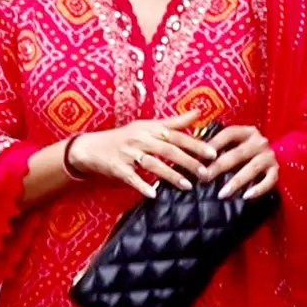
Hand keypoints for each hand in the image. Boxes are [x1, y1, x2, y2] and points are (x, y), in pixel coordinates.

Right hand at [69, 110, 216, 197]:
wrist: (92, 147)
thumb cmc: (125, 137)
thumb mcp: (148, 126)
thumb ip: (175, 122)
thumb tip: (199, 112)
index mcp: (149, 128)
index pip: (176, 135)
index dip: (195, 144)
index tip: (213, 153)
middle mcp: (140, 138)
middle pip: (167, 149)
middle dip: (188, 161)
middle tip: (205, 173)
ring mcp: (128, 153)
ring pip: (152, 164)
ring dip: (170, 175)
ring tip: (187, 186)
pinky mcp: (117, 168)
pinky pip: (131, 177)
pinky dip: (142, 185)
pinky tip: (154, 194)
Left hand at [203, 126, 279, 201]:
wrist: (276, 156)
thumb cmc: (245, 151)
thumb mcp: (234, 143)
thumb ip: (217, 146)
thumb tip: (192, 155)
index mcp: (247, 131)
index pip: (229, 134)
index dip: (214, 144)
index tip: (199, 157)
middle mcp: (260, 141)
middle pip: (238, 154)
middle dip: (219, 166)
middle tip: (205, 177)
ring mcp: (269, 156)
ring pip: (252, 169)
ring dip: (236, 182)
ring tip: (222, 194)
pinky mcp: (276, 170)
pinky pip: (269, 181)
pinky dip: (258, 189)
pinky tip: (245, 197)